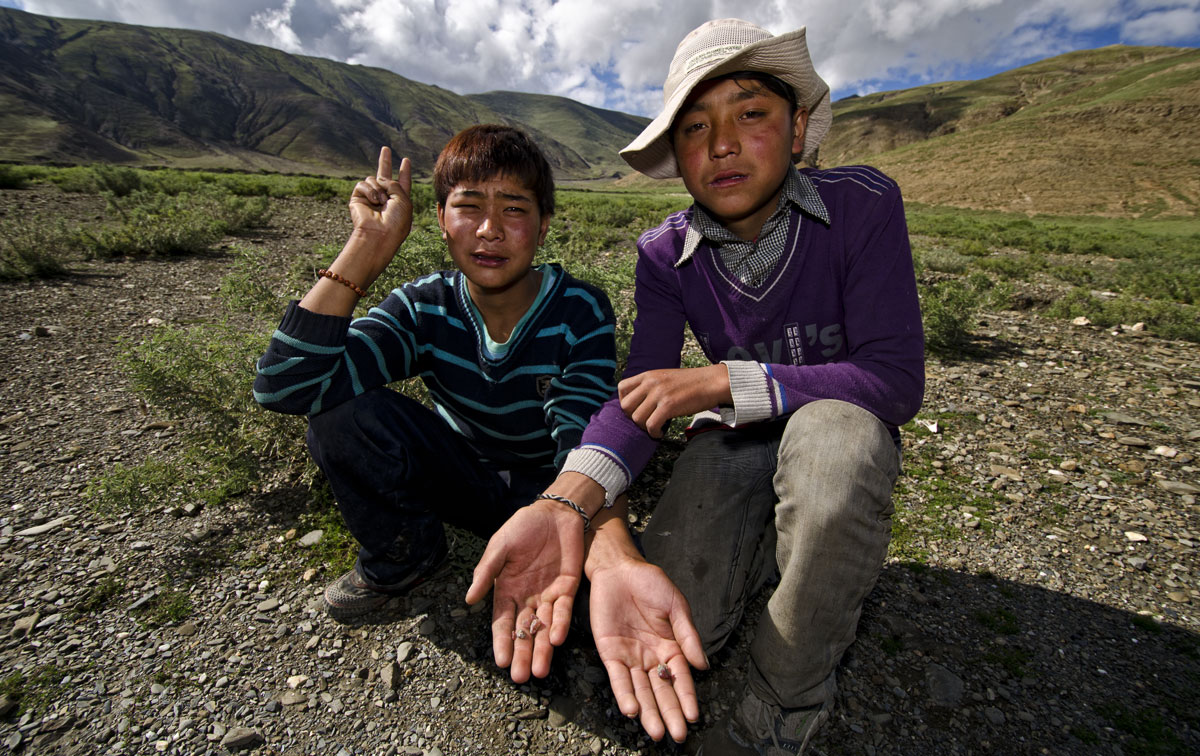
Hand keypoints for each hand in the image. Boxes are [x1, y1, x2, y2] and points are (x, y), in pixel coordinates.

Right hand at [347, 146, 413, 279]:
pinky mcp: (358, 199)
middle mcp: (385, 198)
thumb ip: (394, 183)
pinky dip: (369, 191)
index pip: (402, 183)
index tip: (406, 161)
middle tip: (385, 149)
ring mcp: (371, 199)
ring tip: (382, 202)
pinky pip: (362, 184)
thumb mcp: (403, 199)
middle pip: (384, 176)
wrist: (379, 234)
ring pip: (373, 179)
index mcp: (400, 200)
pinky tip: (373, 201)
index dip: (404, 172)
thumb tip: (378, 179)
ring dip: (379, 188)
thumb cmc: (395, 220)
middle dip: (385, 162)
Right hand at [465, 501, 584, 682]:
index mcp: (506, 590)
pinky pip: (564, 611)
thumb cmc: (523, 527)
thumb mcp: (500, 546)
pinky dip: (561, 625)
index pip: (502, 622)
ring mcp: (548, 595)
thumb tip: (468, 600)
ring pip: (545, 628)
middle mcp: (527, 597)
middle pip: (524, 631)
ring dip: (543, 649)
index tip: (500, 662)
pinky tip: (557, 640)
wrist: (556, 511)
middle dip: (522, 654)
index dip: (502, 642)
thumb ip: (487, 572)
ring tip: (540, 671)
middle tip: (521, 678)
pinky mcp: (568, 589)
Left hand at [590, 557, 707, 741]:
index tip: (694, 716)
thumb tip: (703, 665)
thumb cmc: (650, 583)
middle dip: (670, 713)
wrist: (619, 568)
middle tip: (677, 735)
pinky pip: (618, 677)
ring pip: (640, 690)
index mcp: (671, 647)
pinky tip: (631, 710)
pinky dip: (624, 694)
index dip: (687, 697)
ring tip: (656, 731)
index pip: (681, 678)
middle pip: (661, 691)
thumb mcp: (675, 605)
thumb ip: (687, 635)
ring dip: (648, 711)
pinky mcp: (610, 652)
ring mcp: (630, 656)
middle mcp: (651, 657)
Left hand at [618, 364, 730, 437]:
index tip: (637, 410)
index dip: (625, 403)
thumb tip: (638, 403)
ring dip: (645, 428)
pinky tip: (661, 432)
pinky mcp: (669, 405)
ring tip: (656, 428)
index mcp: (648, 375)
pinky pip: (651, 425)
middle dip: (633, 418)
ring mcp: (659, 394)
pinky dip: (654, 433)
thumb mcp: (665, 378)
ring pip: (637, 418)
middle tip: (646, 422)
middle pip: (626, 406)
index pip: (622, 388)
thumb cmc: (691, 383)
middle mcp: (650, 383)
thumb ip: (651, 386)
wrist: (712, 382)